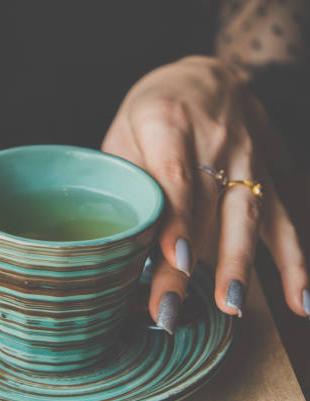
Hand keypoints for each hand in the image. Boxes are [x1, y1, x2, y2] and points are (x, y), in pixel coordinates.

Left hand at [102, 56, 308, 330]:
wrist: (207, 76)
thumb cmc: (153, 107)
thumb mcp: (124, 128)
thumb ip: (125, 175)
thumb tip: (123, 238)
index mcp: (168, 119)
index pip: (176, 174)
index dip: (176, 219)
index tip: (176, 258)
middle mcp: (213, 138)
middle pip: (204, 207)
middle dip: (187, 264)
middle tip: (171, 308)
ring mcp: (246, 157)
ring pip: (245, 215)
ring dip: (237, 264)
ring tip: (229, 304)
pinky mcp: (264, 174)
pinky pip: (281, 218)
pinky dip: (292, 262)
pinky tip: (299, 299)